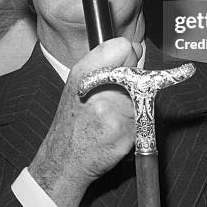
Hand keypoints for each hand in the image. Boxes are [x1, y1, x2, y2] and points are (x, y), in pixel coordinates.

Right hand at [29, 37, 141, 206]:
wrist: (64, 161)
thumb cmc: (72, 121)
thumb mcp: (78, 83)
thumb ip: (105, 63)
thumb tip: (136, 49)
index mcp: (85, 72)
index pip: (123, 46)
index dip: (129, 53)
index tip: (127, 62)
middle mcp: (99, 89)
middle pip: (136, 70)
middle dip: (133, 81)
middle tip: (115, 96)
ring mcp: (114, 111)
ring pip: (142, 96)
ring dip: (134, 105)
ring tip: (112, 116)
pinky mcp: (126, 131)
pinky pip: (142, 119)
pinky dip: (134, 124)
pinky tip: (116, 130)